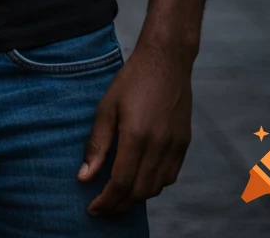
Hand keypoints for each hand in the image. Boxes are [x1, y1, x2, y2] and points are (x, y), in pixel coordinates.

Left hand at [77, 37, 192, 215]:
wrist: (166, 60)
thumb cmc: (132, 79)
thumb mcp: (107, 107)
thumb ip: (97, 144)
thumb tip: (84, 177)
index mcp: (136, 135)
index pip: (121, 183)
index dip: (106, 202)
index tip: (93, 208)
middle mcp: (159, 145)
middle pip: (139, 192)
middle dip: (119, 205)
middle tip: (103, 206)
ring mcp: (175, 146)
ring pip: (156, 188)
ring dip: (136, 197)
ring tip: (118, 195)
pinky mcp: (184, 143)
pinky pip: (170, 177)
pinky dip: (154, 185)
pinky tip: (140, 178)